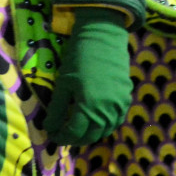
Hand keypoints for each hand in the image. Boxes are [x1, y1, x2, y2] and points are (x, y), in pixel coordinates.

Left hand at [43, 7, 134, 145]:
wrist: (103, 37)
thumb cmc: (78, 57)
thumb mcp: (63, 83)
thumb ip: (57, 108)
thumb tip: (49, 126)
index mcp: (89, 107)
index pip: (74, 133)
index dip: (61, 136)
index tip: (52, 133)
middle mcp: (107, 111)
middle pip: (90, 135)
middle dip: (75, 138)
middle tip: (63, 134)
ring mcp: (119, 106)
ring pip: (105, 131)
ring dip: (91, 134)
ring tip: (78, 130)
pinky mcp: (126, 99)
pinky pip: (116, 121)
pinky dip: (105, 126)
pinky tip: (96, 122)